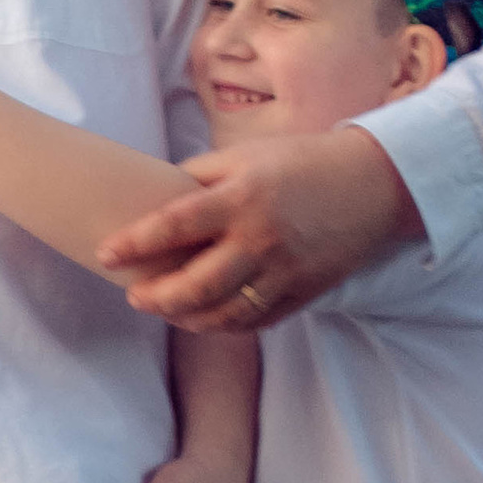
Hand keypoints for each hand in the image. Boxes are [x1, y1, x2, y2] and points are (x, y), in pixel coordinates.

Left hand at [98, 126, 419, 330]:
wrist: (375, 184)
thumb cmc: (303, 162)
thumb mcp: (247, 156)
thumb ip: (200, 178)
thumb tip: (153, 199)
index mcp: (243, 196)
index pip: (175, 225)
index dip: (135, 243)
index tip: (106, 254)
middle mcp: (262, 237)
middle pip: (195, 286)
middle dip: (157, 297)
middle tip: (135, 296)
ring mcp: (285, 271)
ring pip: (224, 314)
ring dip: (186, 318)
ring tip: (166, 309)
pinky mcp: (305, 293)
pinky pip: (255, 322)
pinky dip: (224, 325)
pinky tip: (204, 318)